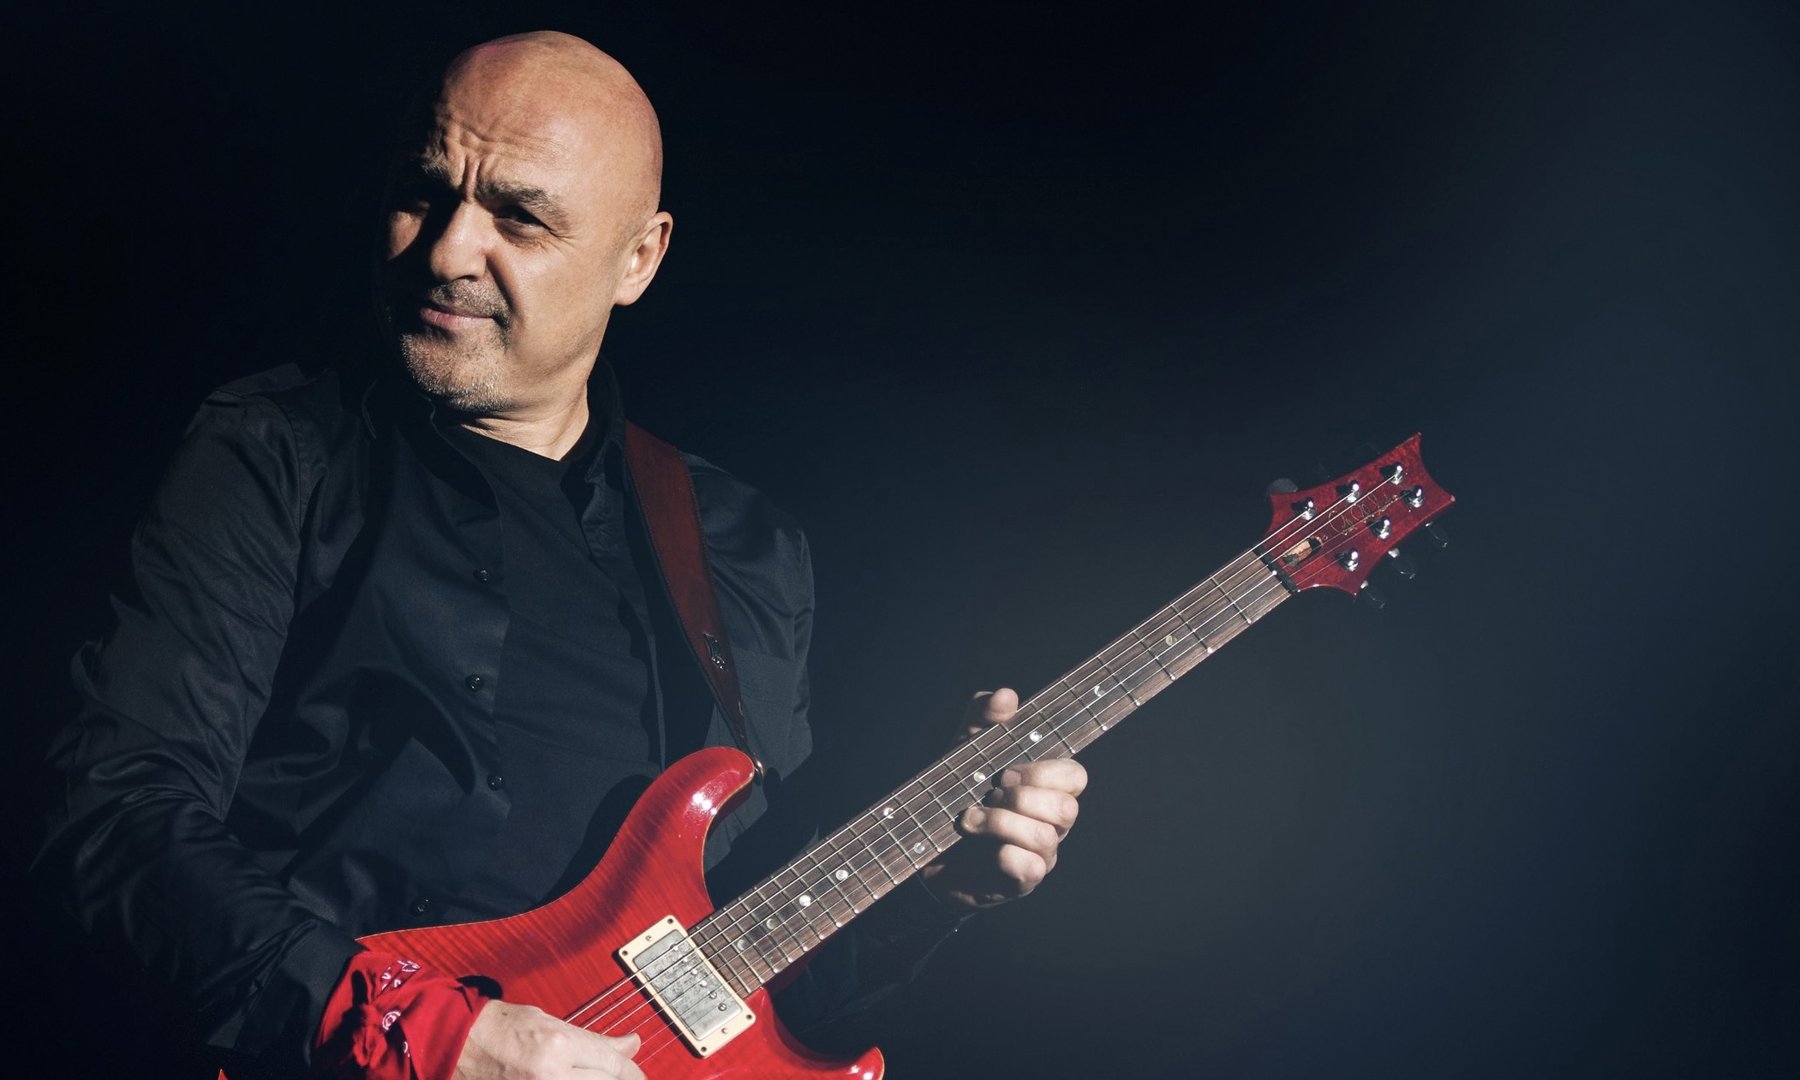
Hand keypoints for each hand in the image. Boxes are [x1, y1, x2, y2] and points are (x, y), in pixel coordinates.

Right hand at [454, 999, 643, 1079]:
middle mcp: (549, 1075)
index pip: (613, 1064)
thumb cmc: (497, 1028)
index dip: (631, 1070)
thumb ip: (594, 1039)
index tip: (635, 1070)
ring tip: (599, 1078)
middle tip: (625, 1077)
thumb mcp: (550, 1022)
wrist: (456, 1044)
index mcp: (556, 1046)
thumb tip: (629, 1044)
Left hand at [920, 688, 1086, 909]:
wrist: (922, 843)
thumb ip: (983, 715)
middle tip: (988, 795)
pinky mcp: (1020, 881)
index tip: (1005, 771)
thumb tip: (1008, 696)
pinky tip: (984, 848)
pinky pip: (1031, 868)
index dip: (1043, 772)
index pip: (1075, 776)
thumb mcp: (964, 746)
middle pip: (1067, 808)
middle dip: (1021, 797)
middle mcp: (1051, 822)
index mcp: (1046, 788)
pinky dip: (1005, 855)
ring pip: (1045, 837)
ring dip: (1001, 823)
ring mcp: (1039, 854)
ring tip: (969, 820)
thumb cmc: (955, 790)